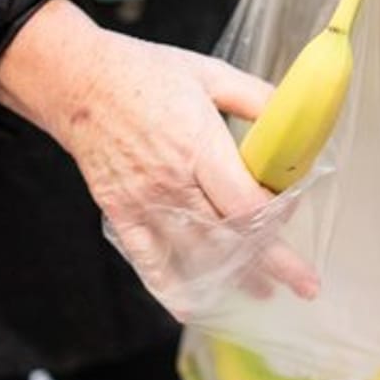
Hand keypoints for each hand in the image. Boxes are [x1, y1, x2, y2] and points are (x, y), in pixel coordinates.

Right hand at [0, 0, 319, 313]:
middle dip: (270, 265)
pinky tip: (191, 305)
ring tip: (260, 291)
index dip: (276, 219)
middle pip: (229, 237)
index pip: (246, 203)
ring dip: (232, 278)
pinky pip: (148, 261)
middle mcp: (173, 182)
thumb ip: (256, 98)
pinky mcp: (121, 212)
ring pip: (195, 254)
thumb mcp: (209, 73)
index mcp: (199, 146)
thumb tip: (295, 120)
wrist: (77, 81)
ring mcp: (145, 202)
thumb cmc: (145, 73)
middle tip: (302, 285)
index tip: (295, 217)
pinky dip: (170, 287)